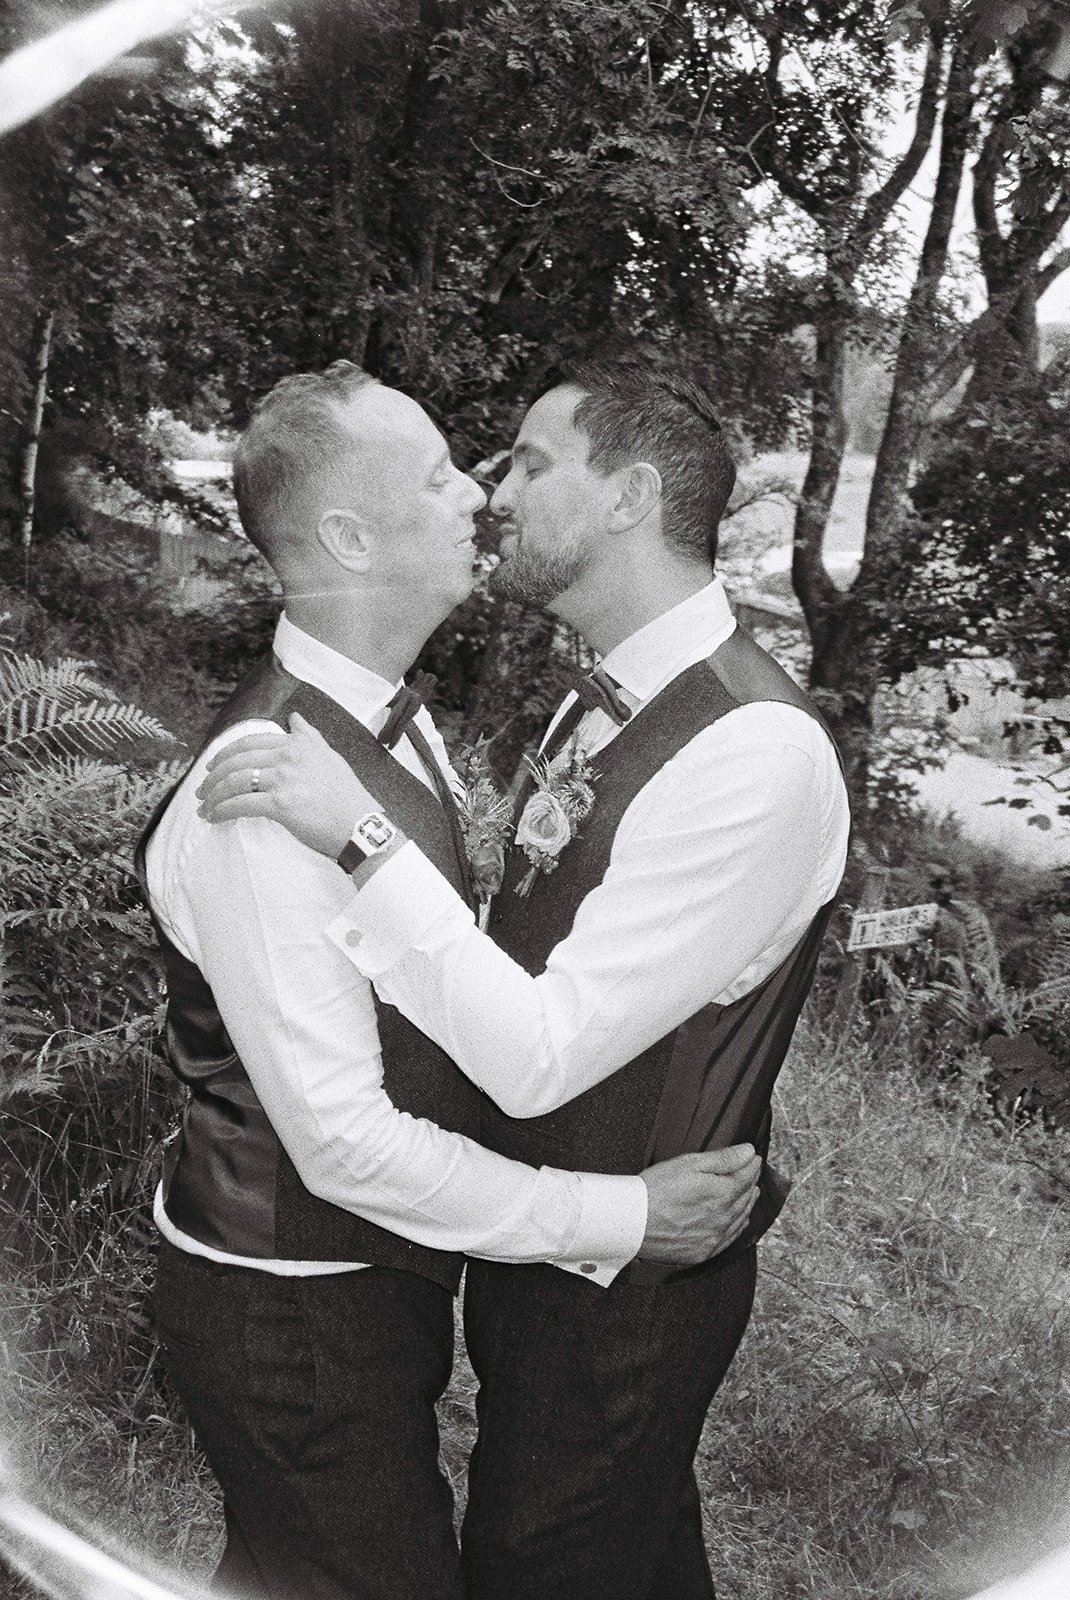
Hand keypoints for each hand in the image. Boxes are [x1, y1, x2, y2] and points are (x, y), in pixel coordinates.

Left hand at [196, 713, 371, 857]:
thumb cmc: (347, 797)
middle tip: (201, 789)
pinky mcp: (279, 805)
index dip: (226, 753)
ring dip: (212, 795)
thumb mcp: (330, 756)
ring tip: (204, 805)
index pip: (250, 742)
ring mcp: (283, 780)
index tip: (213, 765)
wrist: (361, 825)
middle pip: (236, 761)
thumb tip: (295, 717)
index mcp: (298, 744)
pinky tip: (213, 817)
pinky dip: (221, 811)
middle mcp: (288, 757)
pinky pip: (239, 805)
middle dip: (212, 776)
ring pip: (233, 782)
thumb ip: (309, 736)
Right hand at [637, 1144, 761, 1264]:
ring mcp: (714, 1238)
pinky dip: (738, 1227)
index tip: (753, 1157)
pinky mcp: (703, 1252)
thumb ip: (723, 1158)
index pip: (746, 1177)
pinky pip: (730, 1239)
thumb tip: (748, 1152)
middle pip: (746, 1198)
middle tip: (752, 1172)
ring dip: (748, 1203)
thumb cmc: (656, 1189)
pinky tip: (739, 1221)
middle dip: (751, 1182)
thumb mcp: (689, 1163)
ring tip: (751, 1192)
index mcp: (721, 1194)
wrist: (632, 1221)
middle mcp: (723, 1219)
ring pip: (741, 1219)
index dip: (751, 1164)